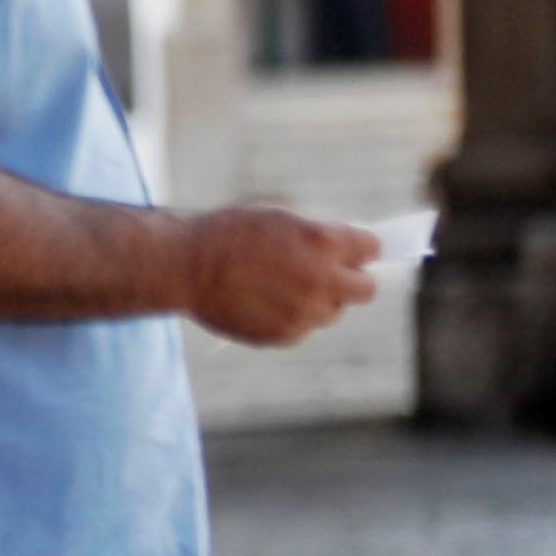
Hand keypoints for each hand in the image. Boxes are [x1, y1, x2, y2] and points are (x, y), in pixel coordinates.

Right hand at [182, 206, 376, 349]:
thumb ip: (320, 237)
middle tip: (326, 275)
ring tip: (279, 287)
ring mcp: (305, 311)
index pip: (372, 249)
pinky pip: (303, 327)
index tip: (349, 251)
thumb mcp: (281, 220)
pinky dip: (290, 317)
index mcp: (325, 242)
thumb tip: (349, 255)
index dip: (358, 249)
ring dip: (317, 301)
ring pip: (332, 311)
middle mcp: (323, 280)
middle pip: (366, 290)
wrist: (183, 266)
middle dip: (351, 281)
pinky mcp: (285, 334)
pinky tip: (261, 302)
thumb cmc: (229, 234)